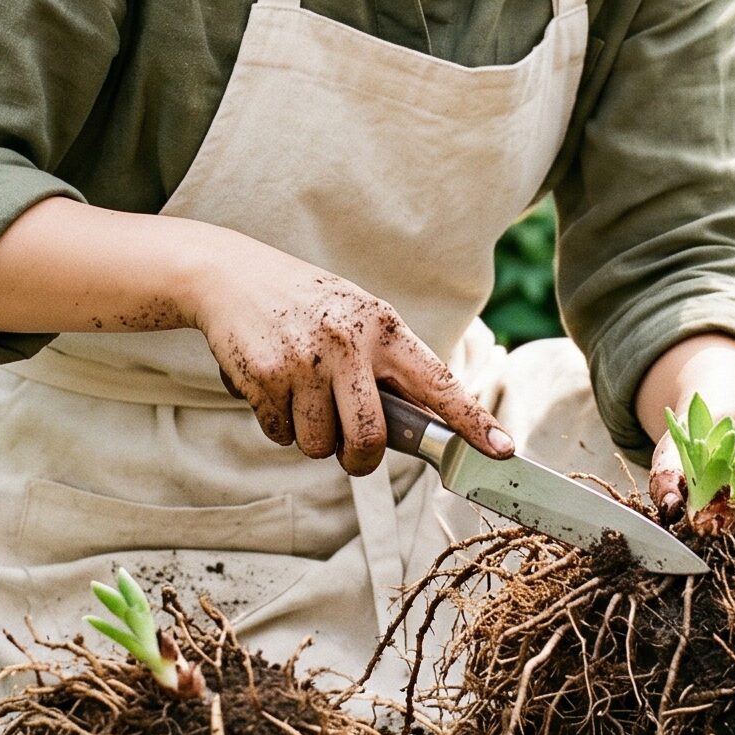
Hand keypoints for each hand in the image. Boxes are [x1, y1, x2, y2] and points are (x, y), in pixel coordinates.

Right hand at [180, 232, 510, 474]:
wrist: (231, 275)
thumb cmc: (307, 305)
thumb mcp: (356, 318)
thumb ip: (386, 365)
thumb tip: (421, 427)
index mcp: (382, 327)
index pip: (438, 382)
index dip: (473, 421)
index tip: (503, 450)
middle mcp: (347, 343)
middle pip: (370, 437)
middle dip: (360, 459)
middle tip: (352, 452)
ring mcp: (303, 361)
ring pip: (319, 444)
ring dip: (312, 437)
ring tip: (301, 396)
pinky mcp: (263, 376)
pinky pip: (280, 434)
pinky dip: (278, 424)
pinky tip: (274, 387)